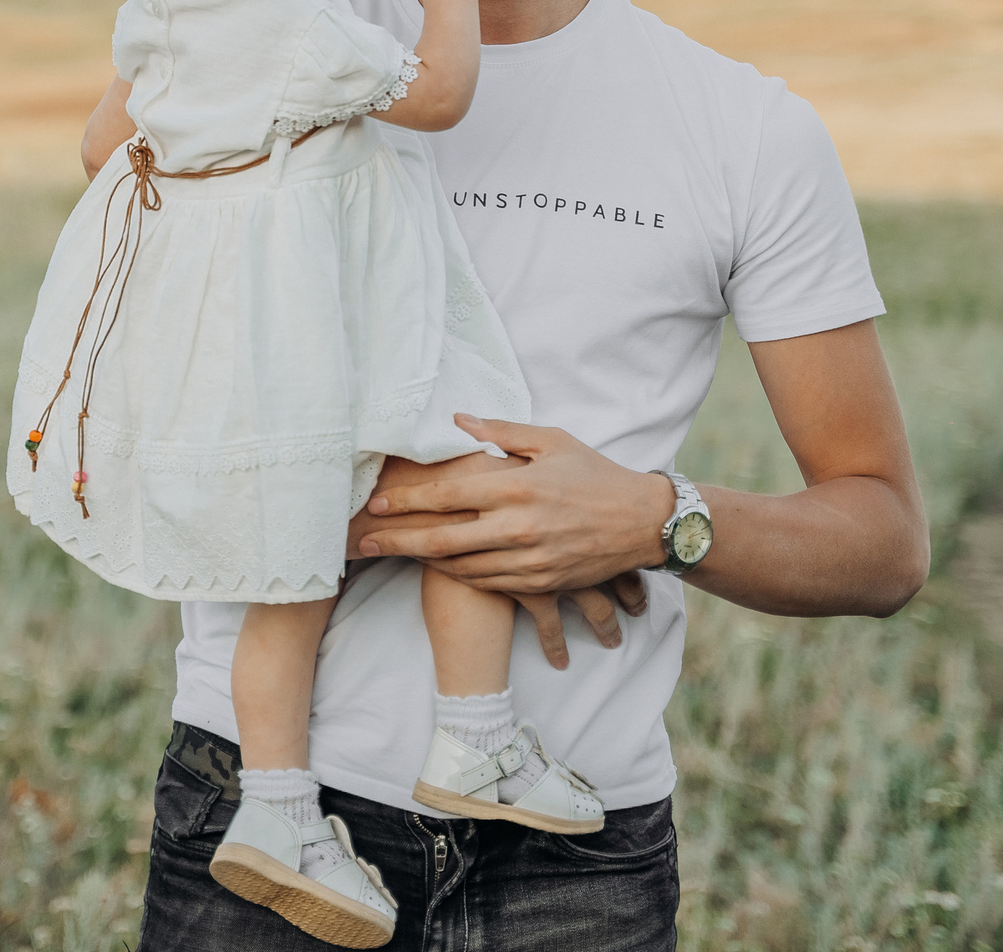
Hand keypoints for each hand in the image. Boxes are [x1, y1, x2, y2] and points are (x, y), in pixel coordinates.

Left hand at [349, 453, 648, 669]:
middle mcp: (517, 527)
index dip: (406, 501)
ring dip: (420, 561)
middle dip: (395, 541)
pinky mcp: (539, 583)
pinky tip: (436, 566)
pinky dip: (456, 575)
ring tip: (389, 553)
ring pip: (459, 566)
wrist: (641, 523)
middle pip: (440, 540)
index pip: (446, 495)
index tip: (376, 504)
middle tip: (360, 541)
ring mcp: (527, 560)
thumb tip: (457, 418)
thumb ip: (500, 430)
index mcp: (515, 487)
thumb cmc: (594, 474)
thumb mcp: (551, 440)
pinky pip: (486, 583)